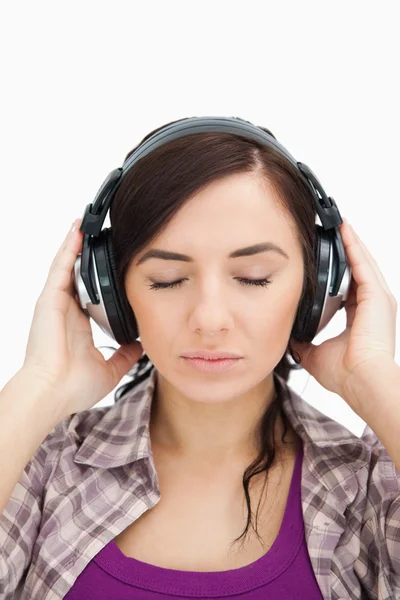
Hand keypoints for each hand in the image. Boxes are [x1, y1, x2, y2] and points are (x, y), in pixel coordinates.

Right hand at [20, 218, 142, 418]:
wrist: (52, 393)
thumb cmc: (72, 387)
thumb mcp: (110, 369)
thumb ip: (126, 356)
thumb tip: (142, 346)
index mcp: (78, 325)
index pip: (90, 294)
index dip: (101, 279)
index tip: (116, 266)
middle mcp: (66, 310)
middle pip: (79, 275)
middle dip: (89, 256)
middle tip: (106, 236)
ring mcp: (56, 303)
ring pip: (68, 266)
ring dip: (77, 245)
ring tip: (89, 223)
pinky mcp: (50, 299)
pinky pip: (60, 267)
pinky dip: (69, 247)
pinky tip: (77, 230)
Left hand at [290, 218, 396, 406]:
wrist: (360, 382)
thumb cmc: (345, 374)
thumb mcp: (314, 353)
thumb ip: (302, 342)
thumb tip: (287, 334)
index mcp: (360, 318)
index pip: (348, 285)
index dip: (337, 269)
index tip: (324, 256)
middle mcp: (372, 306)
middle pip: (357, 269)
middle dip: (344, 249)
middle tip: (330, 229)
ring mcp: (378, 299)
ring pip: (362, 261)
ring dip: (349, 241)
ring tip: (337, 223)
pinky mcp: (378, 296)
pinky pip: (363, 264)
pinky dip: (354, 246)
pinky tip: (344, 230)